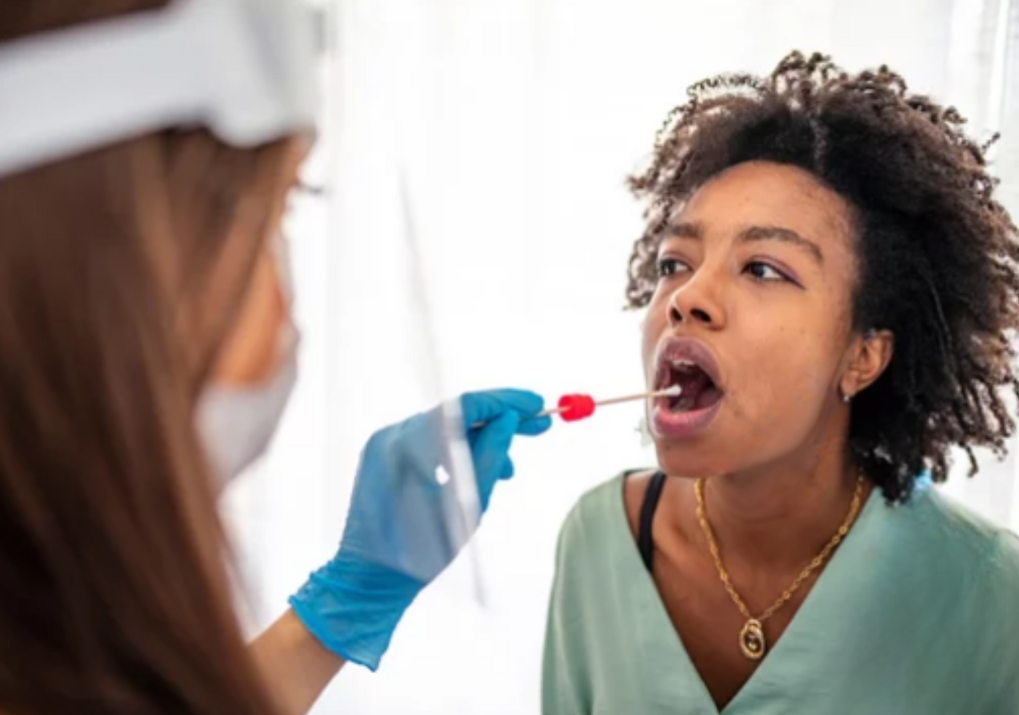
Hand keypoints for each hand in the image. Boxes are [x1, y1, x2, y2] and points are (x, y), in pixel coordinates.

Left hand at [289, 389, 550, 669]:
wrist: (369, 578)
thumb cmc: (420, 552)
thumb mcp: (466, 505)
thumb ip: (490, 456)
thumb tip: (508, 420)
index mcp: (412, 446)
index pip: (467, 405)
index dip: (506, 401)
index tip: (536, 405)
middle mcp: (394, 435)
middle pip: (456, 413)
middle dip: (498, 418)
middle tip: (536, 426)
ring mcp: (384, 444)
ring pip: (443, 427)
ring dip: (479, 439)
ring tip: (510, 468)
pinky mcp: (381, 456)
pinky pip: (426, 441)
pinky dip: (455, 449)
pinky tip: (478, 469)